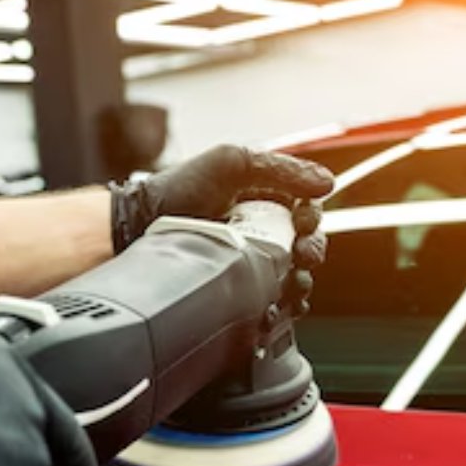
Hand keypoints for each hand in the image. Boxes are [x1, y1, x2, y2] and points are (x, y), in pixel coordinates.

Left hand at [109, 144, 334, 314]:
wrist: (139, 225)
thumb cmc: (179, 189)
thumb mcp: (231, 163)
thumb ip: (281, 168)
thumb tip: (326, 183)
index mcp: (265, 199)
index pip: (307, 212)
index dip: (312, 219)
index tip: (304, 223)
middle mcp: (261, 230)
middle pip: (306, 245)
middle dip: (312, 250)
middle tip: (302, 254)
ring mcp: (250, 261)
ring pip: (294, 275)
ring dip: (301, 279)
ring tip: (293, 280)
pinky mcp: (239, 288)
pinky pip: (272, 300)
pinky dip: (283, 302)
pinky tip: (279, 301)